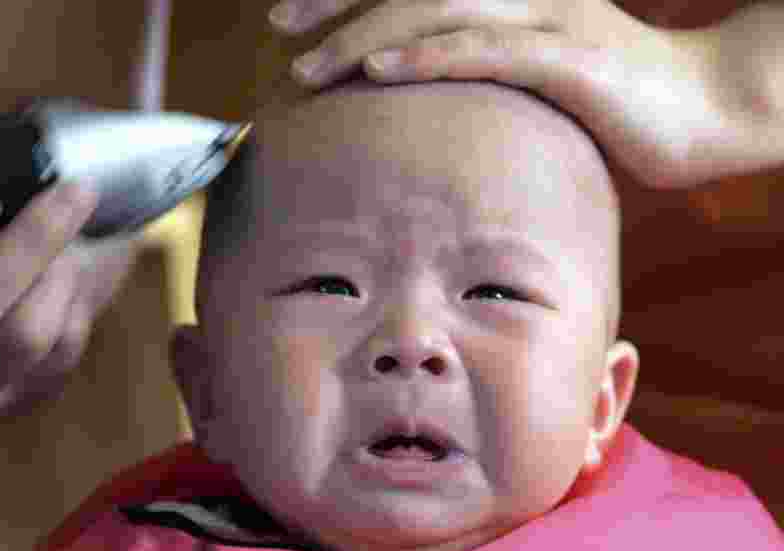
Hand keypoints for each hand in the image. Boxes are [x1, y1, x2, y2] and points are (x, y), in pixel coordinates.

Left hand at [268, 0, 768, 188]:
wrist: (706, 107)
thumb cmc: (614, 100)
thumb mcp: (538, 75)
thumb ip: (481, 72)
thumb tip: (422, 96)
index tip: (293, 11)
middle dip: (334, 1)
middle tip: (278, 24)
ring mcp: (548, 16)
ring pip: (435, 9)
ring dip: (362, 35)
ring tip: (307, 66)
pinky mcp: (571, 58)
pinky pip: (486, 49)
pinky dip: (426, 56)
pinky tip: (379, 69)